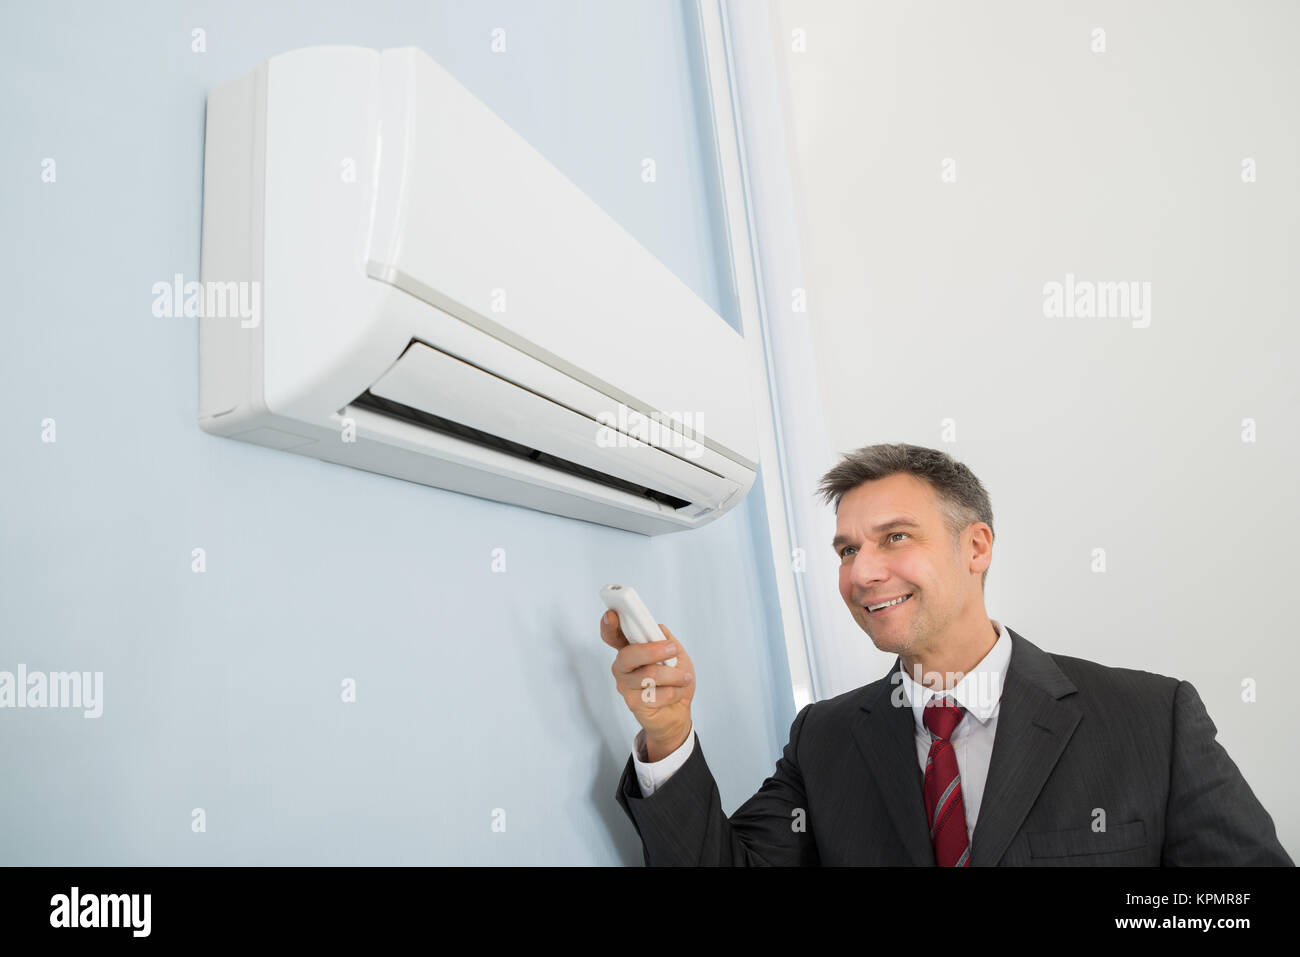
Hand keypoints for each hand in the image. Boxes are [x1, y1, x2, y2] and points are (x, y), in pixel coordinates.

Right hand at [601, 610, 694, 760]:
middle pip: (628, 655)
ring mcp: (625, 685)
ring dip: (674, 676)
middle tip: (673, 649)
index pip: (612, 634)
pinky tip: (676, 692)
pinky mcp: (633, 702)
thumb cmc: (675, 679)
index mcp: (630, 649)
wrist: (678, 712)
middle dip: (653, 651)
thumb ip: (664, 638)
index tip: (611, 614)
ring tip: (684, 678)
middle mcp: (622, 666)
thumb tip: (655, 629)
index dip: (608, 625)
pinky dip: (675, 691)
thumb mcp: (676, 653)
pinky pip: (656, 694)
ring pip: (648, 675)